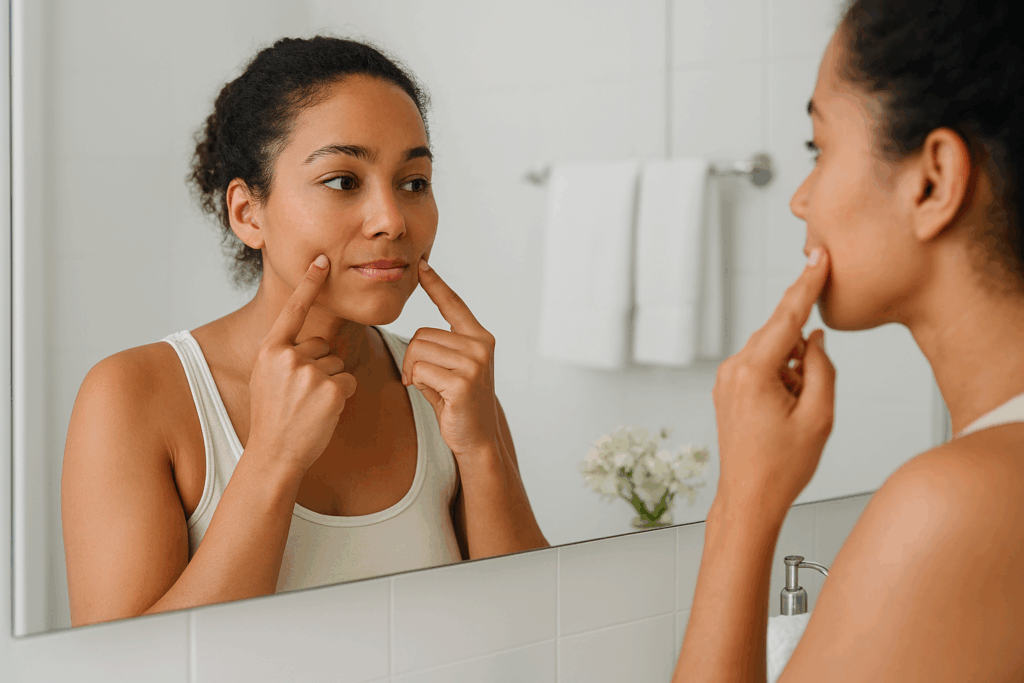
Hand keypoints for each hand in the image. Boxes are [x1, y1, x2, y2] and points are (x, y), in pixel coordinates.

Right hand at [247, 255, 357, 473]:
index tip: (321, 259)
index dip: (309, 284)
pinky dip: (342, 397)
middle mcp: (289, 357)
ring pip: (337, 365)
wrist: (274, 453)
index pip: (294, 310)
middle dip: (319, 367)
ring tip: (309, 406)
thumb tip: (312, 341)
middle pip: (323, 346)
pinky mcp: (331, 389)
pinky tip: (322, 412)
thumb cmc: (273, 417)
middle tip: (300, 396)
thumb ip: (285, 355)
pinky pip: (349, 382)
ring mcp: (311, 373)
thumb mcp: (268, 378)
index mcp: (271, 350)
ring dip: (331, 384)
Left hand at [402, 259, 498, 460]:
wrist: (477, 438)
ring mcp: (473, 363)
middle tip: (424, 380)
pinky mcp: (462, 382)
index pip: (453, 304)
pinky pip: (419, 371)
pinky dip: (419, 384)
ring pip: (417, 351)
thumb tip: (417, 336)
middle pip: (421, 334)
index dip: (436, 285)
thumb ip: (440, 348)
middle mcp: (480, 345)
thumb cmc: (458, 403)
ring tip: (433, 388)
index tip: (422, 266)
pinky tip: (437, 397)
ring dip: (414, 372)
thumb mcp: (452, 369)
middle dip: (412, 358)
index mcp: (479, 338)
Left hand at [712, 249, 835, 517]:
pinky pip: (763, 368)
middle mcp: (733, 368)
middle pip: (780, 336)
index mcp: (753, 370)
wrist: (748, 497)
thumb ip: (821, 367)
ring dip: (795, 371)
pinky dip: (783, 379)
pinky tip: (787, 412)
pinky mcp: (728, 388)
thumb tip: (813, 338)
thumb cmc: (782, 465)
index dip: (807, 283)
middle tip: (811, 393)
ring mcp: (727, 378)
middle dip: (805, 352)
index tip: (819, 255)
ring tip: (797, 415)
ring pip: (773, 353)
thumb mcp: (819, 415)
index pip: (787, 316)